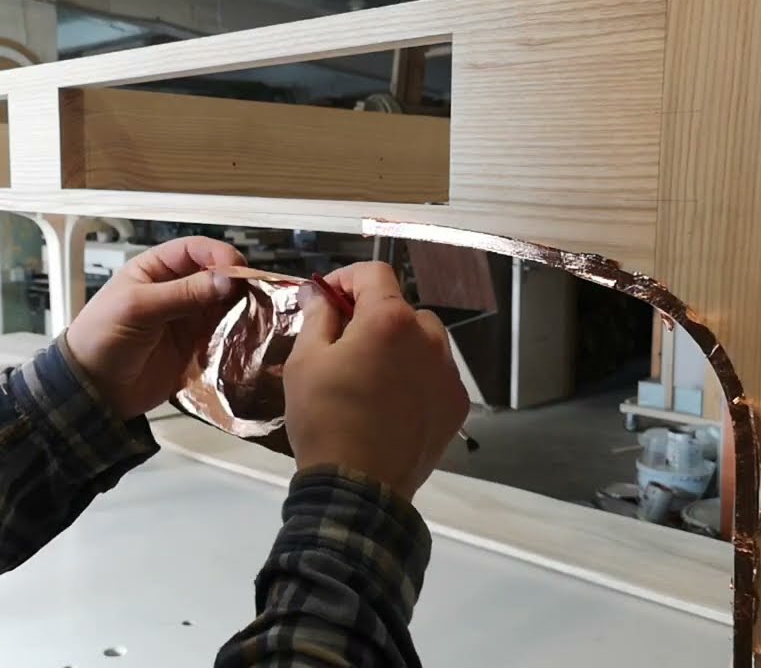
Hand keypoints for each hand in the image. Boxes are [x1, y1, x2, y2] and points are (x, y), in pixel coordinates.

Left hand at [66, 237, 245, 418]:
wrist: (93, 390)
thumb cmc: (101, 338)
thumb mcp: (138, 307)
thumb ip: (184, 293)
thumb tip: (227, 279)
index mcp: (156, 270)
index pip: (195, 250)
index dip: (219, 255)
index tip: (238, 270)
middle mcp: (176, 291)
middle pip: (217, 277)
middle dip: (237, 284)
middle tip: (258, 295)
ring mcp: (188, 320)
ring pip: (225, 307)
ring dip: (242, 311)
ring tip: (258, 318)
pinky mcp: (196, 348)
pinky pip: (224, 337)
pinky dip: (237, 337)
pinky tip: (248, 340)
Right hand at [282, 262, 469, 500]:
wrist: (359, 487)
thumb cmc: (325, 418)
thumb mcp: (305, 362)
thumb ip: (317, 317)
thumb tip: (320, 293)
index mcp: (390, 320)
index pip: (374, 273)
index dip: (345, 278)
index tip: (326, 299)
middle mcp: (429, 338)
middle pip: (401, 307)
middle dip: (372, 315)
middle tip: (344, 342)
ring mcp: (448, 373)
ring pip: (424, 340)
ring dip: (399, 344)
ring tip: (372, 373)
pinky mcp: (456, 404)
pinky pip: (436, 373)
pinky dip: (416, 376)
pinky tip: (392, 401)